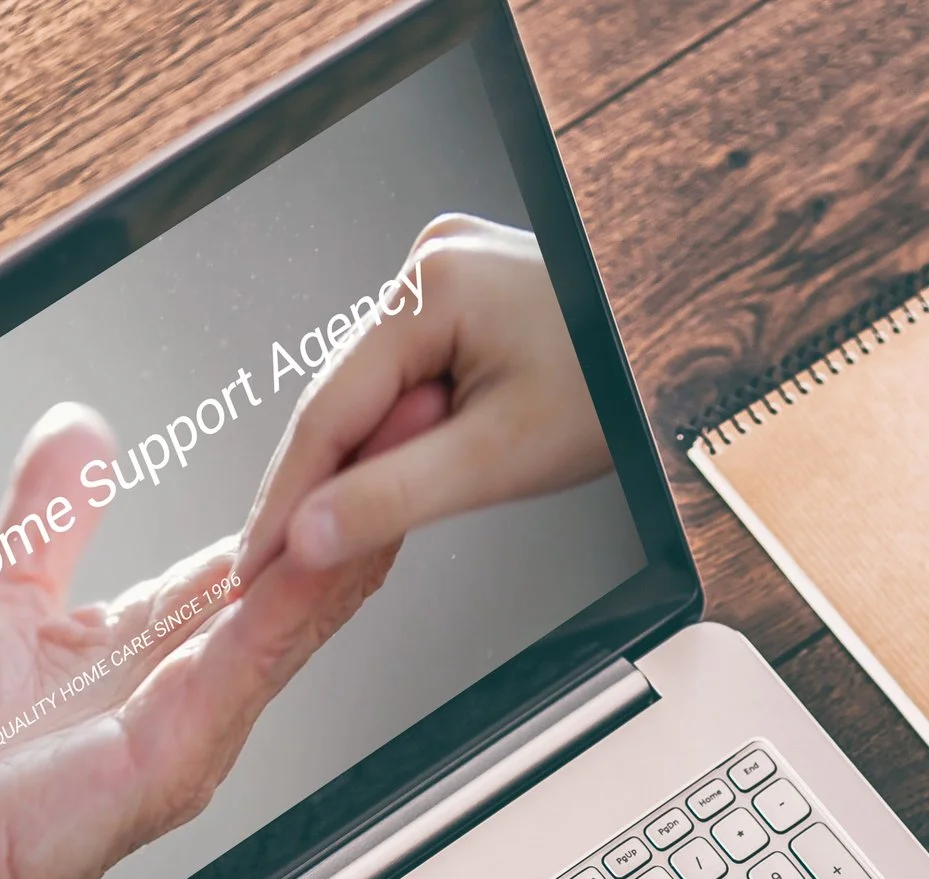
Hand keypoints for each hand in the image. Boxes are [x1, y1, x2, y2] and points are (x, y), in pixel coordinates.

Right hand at [238, 214, 610, 577]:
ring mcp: (444, 275)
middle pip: (342, 396)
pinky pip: (401, 372)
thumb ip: (394, 497)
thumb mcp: (498, 458)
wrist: (675, 360)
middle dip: (313, 484)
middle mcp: (429, 263)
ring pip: (370, 388)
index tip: (253, 564)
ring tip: (328, 533)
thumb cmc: (612, 392)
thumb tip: (310, 534)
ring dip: (355, 458)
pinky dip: (391, 427)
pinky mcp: (460, 297)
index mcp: (430, 286)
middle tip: (272, 565)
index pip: (325, 412)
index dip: (283, 500)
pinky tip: (385, 475)